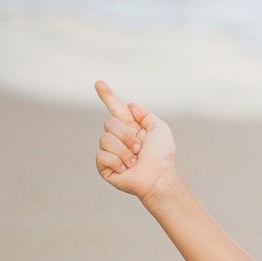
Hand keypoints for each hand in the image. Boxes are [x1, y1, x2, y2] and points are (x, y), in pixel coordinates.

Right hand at [95, 81, 177, 200]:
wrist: (159, 178)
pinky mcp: (105, 167)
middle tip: (139, 149)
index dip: (107, 95)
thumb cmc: (162, 156)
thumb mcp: (159, 128)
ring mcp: (111, 152)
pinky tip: (125, 169)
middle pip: (109, 123)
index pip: (116, 108)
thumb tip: (129, 105)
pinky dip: (117, 162)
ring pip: (105, 139)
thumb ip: (145, 114)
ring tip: (135, 161)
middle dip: (126, 135)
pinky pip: (102, 155)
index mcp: (131, 127)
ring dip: (124, 151)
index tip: (98, 83)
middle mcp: (119, 138)